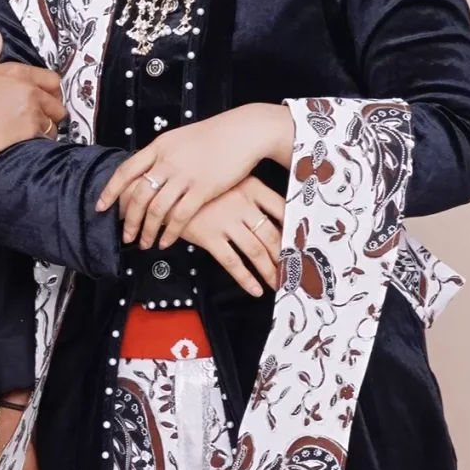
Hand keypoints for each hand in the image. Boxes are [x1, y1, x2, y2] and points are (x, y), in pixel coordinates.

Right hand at [0, 31, 65, 160]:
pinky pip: (45, 138)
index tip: (44, 99)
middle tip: (41, 118)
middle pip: (57, 102)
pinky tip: (29, 143)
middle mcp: (30, 89)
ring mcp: (31, 111)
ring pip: (54, 122)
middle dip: (52, 111)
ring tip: (34, 134)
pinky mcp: (29, 132)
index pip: (51, 79)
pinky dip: (41, 141)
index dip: (51, 91)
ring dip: (47, 128)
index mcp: (18, 72)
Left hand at [97, 103, 294, 248]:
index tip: (101, 207)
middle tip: (126, 235)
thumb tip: (148, 171)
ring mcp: (184, 176)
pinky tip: (166, 242)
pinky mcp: (203, 189)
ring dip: (147, 231)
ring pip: (156, 210)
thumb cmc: (215, 135)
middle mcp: (167, 161)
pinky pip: (180, 216)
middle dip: (129, 220)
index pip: (125, 171)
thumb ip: (162, 154)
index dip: (111, 191)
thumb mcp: (180, 138)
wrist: (243, 132)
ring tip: (144, 243)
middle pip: (138, 195)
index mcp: (158, 147)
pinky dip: (169, 232)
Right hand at [179, 177, 287, 296]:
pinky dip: (246, 278)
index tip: (303, 242)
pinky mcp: (209, 237)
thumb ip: (252, 194)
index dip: (294, 227)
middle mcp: (242, 203)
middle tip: (295, 271)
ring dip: (270, 271)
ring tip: (279, 285)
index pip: (281, 207)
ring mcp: (225, 221)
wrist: (167, 190)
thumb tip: (275, 218)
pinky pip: (233, 262)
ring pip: (256, 251)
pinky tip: (255, 289)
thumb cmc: (202, 188)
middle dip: (285, 256)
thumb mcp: (230, 180)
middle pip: (272, 234)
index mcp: (251, 186)